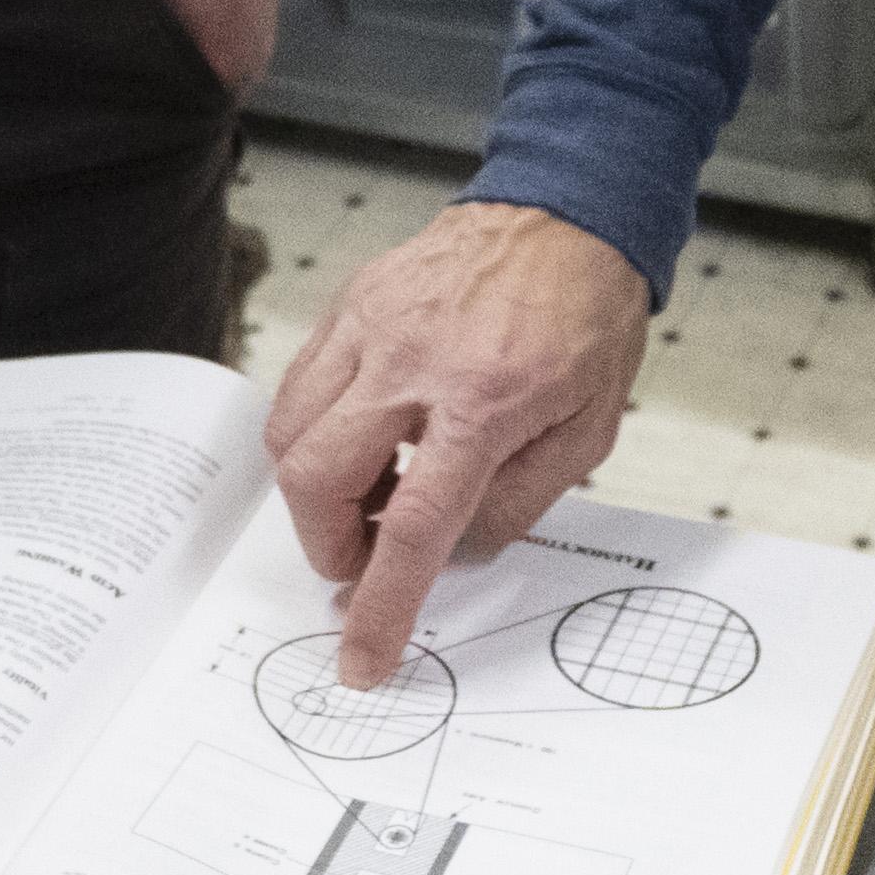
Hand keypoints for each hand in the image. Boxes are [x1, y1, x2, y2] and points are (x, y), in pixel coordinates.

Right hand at [262, 200, 649, 684]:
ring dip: (316, 491)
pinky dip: (313, 433)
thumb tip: (447, 556)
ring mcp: (372, 326)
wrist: (567, 217)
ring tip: (374, 490)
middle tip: (364, 555)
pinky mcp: (351, 304)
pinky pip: (299, 387)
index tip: (361, 656)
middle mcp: (414, 362)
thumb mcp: (585, 434)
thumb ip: (515, 505)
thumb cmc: (585, 321)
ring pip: (289, 434)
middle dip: (328, 543)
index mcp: (485, 403)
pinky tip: (365, 438)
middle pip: (318, 480)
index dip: (381, 605)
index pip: (413, 527)